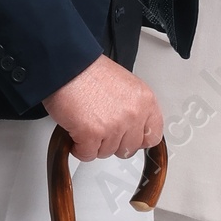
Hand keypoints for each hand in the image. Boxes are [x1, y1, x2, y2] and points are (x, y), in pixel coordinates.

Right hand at [43, 55, 163, 160]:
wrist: (67, 65)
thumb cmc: (89, 72)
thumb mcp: (125, 86)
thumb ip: (133, 108)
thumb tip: (132, 127)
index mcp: (145, 100)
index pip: (153, 136)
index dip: (137, 139)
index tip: (128, 137)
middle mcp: (133, 114)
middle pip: (129, 149)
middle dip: (113, 142)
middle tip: (101, 128)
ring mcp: (114, 126)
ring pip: (107, 152)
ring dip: (94, 143)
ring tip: (86, 123)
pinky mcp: (92, 134)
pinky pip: (87, 154)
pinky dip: (78, 147)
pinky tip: (76, 131)